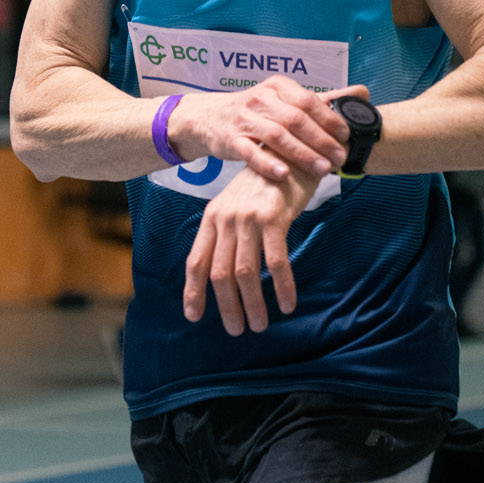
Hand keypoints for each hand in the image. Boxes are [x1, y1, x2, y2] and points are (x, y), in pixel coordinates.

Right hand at [171, 74, 355, 186]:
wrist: (209, 118)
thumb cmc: (256, 112)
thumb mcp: (285, 100)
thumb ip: (322, 101)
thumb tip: (363, 92)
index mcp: (278, 87)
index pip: (308, 101)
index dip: (329, 119)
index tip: (346, 137)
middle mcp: (260, 99)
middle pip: (295, 119)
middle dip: (320, 140)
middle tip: (339, 158)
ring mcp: (243, 119)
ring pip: (276, 136)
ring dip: (301, 154)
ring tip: (321, 170)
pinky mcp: (230, 139)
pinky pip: (250, 152)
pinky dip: (268, 163)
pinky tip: (284, 174)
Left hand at [183, 164, 316, 332]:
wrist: (289, 152)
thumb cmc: (265, 186)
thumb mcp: (236, 206)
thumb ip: (226, 234)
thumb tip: (223, 275)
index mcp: (212, 218)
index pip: (195, 261)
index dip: (193, 291)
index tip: (194, 317)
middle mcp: (225, 219)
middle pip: (219, 273)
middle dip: (227, 306)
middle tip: (237, 330)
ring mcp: (248, 218)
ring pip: (245, 273)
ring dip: (253, 304)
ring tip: (261, 325)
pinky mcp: (273, 218)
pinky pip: (277, 262)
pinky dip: (282, 287)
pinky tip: (287, 304)